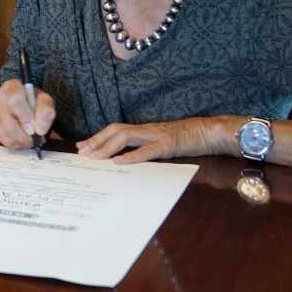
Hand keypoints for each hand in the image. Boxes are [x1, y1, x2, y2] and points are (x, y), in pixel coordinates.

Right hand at [0, 79, 55, 148]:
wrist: (24, 105)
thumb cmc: (34, 101)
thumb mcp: (45, 101)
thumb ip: (46, 111)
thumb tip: (40, 129)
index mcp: (11, 87)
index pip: (15, 100)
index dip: (25, 117)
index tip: (35, 128)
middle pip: (9, 123)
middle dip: (25, 135)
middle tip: (36, 137)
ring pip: (6, 134)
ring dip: (22, 141)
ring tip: (31, 138)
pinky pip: (4, 141)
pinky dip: (16, 143)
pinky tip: (22, 138)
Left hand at [77, 117, 217, 163]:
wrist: (210, 131)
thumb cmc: (187, 139)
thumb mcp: (162, 144)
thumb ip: (145, 148)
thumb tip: (126, 159)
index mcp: (144, 130)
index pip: (116, 130)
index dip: (98, 137)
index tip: (82, 146)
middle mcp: (147, 129)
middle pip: (115, 130)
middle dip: (97, 140)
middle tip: (82, 152)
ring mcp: (157, 134)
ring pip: (126, 136)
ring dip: (107, 147)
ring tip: (94, 156)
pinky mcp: (168, 144)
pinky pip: (147, 150)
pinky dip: (131, 156)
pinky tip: (119, 162)